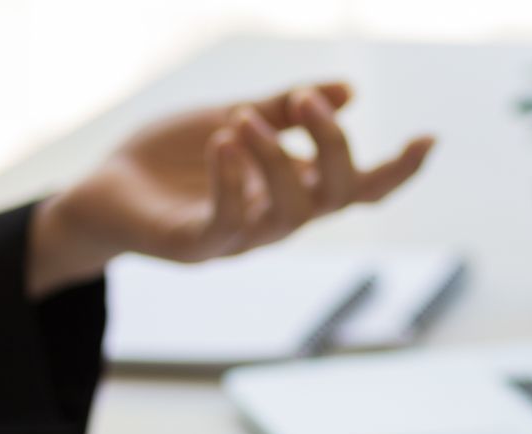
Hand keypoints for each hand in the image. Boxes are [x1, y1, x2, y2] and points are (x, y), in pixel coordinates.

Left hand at [25, 82, 435, 295]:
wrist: (102, 192)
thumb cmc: (171, 161)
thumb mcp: (236, 119)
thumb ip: (284, 110)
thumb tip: (348, 90)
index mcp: (292, 191)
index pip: (360, 191)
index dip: (397, 171)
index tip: (428, 137)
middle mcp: (276, 220)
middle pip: (336, 200)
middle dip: (334, 149)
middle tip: (311, 101)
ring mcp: (239, 238)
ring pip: (289, 213)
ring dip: (276, 159)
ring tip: (242, 117)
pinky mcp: (196, 247)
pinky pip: (228, 223)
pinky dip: (232, 180)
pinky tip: (223, 139)